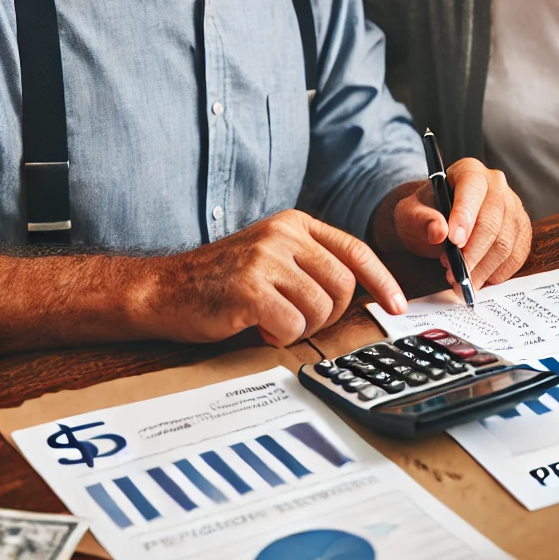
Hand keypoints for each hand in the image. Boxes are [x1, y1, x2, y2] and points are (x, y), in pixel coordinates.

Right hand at [144, 209, 406, 346]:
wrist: (162, 290)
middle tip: (302, 321)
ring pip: (320, 307)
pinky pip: (293, 324)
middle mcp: (283, 235)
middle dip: (330, 313)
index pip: (355, 250)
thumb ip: (310, 263)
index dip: (381, 281)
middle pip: (343, 284)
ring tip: (274, 322)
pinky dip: (281, 336)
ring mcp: (266, 259)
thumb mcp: (271, 256)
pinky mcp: (250, 288)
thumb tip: (361, 290)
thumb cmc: (220, 281)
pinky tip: (259, 328)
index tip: (397, 305)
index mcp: (294, 223)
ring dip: (303, 327)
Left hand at [390, 159, 531, 288]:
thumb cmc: (426, 213)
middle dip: (472, 252)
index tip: (454, 242)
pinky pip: (517, 255)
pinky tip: (479, 277)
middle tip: (453, 272)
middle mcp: (496, 183)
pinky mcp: (521, 229)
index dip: (465, 216)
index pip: (472, 188)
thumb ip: (420, 220)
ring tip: (461, 277)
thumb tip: (439, 231)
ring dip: (482, 267)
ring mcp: (513, 206)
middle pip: (492, 221)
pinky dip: (497, 272)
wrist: (440, 222)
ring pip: (506, 242)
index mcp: (468, 170)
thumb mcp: (411, 213)